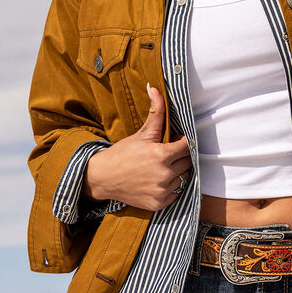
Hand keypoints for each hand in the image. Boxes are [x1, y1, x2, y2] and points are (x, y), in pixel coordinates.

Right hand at [83, 83, 192, 210]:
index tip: (177, 142)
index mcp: (161, 155)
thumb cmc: (122, 153)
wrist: (102, 178)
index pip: (188, 147)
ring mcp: (162, 191)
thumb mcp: (141, 133)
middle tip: (166, 154)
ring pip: (183, 178)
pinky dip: (171, 187)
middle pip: (187, 163)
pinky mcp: (159, 204)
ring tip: (161, 167)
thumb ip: (155, 112)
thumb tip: (155, 88)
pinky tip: (157, 180)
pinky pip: (176, 194)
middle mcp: (164, 175)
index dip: (184, 143)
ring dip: (176, 172)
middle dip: (180, 157)